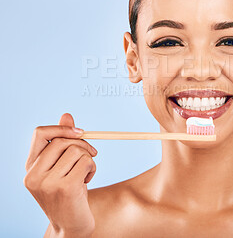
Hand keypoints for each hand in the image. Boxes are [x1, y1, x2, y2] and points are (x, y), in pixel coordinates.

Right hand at [23, 113, 97, 236]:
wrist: (71, 225)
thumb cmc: (68, 193)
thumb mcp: (63, 167)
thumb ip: (63, 142)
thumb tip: (67, 115)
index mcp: (30, 168)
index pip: (40, 133)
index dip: (61, 128)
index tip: (80, 132)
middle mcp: (34, 175)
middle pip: (61, 141)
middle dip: (82, 144)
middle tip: (92, 153)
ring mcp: (48, 183)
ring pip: (76, 151)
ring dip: (89, 159)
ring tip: (86, 172)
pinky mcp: (65, 188)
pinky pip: (86, 162)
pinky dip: (92, 167)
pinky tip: (87, 181)